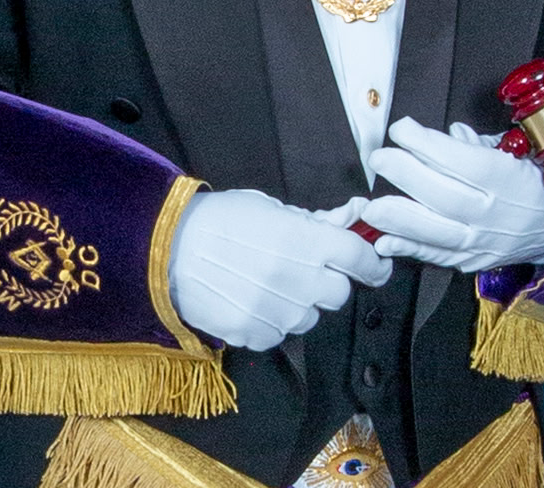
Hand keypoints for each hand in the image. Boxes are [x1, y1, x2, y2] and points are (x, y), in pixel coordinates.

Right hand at [168, 189, 391, 349]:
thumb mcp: (271, 207)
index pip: (359, 257)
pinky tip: (252, 300)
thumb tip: (352, 217)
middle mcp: (297, 279)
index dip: (372, 262)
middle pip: (339, 294)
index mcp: (304, 240)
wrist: (168, 247)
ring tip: (271, 283)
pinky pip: (280, 335)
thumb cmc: (222, 218)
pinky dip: (273, 322)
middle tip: (308, 270)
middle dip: (330, 282)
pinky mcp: (254, 334)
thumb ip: (313, 220)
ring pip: (310, 318)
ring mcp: (276, 311)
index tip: (374, 265)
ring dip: (301, 304)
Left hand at [364, 118, 543, 271]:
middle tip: (379, 157)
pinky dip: (409, 250)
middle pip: (445, 196)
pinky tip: (383, 241)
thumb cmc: (533, 177)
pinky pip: (438, 257)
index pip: (462, 161)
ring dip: (400, 219)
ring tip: (369, 207)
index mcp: (507, 179)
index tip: (400, 128)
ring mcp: (483, 242)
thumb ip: (479, 143)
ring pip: (438, 233)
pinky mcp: (472, 261)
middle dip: (406, 175)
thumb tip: (450, 134)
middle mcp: (494, 213)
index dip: (427, 144)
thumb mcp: (517, 150)